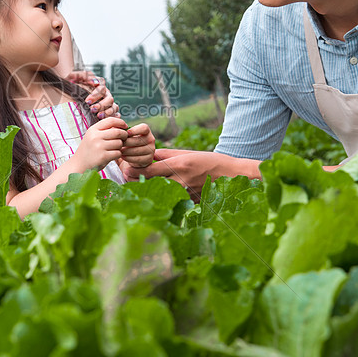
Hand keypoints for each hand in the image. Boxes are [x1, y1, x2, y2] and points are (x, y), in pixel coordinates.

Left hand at [65, 71, 117, 118]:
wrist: (70, 95)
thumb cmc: (72, 85)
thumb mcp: (74, 77)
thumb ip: (83, 75)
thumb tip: (95, 82)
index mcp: (99, 85)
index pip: (102, 88)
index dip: (96, 94)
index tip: (87, 101)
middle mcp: (105, 94)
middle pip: (109, 98)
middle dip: (101, 105)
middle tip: (92, 109)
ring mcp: (108, 103)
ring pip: (114, 107)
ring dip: (107, 112)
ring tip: (98, 116)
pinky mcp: (109, 111)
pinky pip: (116, 114)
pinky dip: (113, 117)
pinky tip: (108, 120)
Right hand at [73, 117, 127, 170]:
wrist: (79, 165)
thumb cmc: (89, 150)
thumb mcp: (92, 136)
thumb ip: (104, 131)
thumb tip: (122, 126)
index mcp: (93, 130)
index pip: (111, 120)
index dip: (121, 122)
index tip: (125, 126)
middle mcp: (95, 136)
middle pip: (118, 132)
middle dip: (124, 135)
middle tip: (124, 139)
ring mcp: (99, 146)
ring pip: (119, 143)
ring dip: (120, 146)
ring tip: (114, 149)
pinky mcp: (103, 156)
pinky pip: (118, 153)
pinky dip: (118, 154)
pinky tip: (112, 156)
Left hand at [121, 123, 155, 167]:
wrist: (133, 156)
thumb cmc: (128, 143)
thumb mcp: (126, 135)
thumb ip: (122, 130)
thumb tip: (115, 126)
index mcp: (146, 131)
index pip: (144, 128)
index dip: (135, 130)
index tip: (126, 133)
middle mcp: (151, 140)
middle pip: (138, 140)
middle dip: (126, 142)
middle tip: (118, 143)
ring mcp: (151, 150)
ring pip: (136, 150)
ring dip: (125, 150)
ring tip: (119, 150)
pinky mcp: (148, 159)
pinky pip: (137, 159)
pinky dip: (128, 158)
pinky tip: (122, 156)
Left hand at [123, 149, 261, 200]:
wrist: (231, 175)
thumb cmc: (208, 161)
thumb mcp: (186, 153)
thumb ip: (165, 156)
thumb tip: (146, 156)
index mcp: (178, 165)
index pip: (148, 171)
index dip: (134, 171)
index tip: (126, 169)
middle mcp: (180, 181)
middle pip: (149, 185)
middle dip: (136, 183)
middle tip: (128, 178)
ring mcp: (184, 194)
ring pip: (157, 195)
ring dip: (147, 191)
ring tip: (140, 187)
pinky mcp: (189, 203)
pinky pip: (170, 201)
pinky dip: (162, 198)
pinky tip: (158, 196)